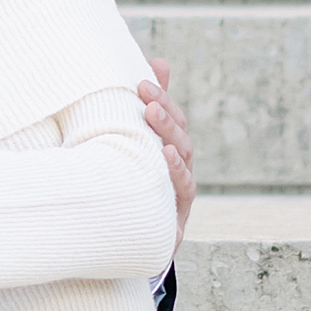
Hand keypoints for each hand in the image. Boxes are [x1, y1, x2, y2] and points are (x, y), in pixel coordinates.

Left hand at [139, 58, 194, 239]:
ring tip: (153, 115)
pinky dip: (176, 172)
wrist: (127, 249)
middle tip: (146, 93)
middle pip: (179, 134)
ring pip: (183, 157)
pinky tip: (165, 156)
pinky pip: (181, 191)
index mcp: (167, 151)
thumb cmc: (131, 193)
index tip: (144, 79)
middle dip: (164, 111)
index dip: (162, 97)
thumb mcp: (132, 151)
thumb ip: (145, 110)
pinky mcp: (176, 218)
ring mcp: (179, 192)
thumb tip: (159, 61)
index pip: (171, 118)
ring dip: (169, 134)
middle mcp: (177, 169)